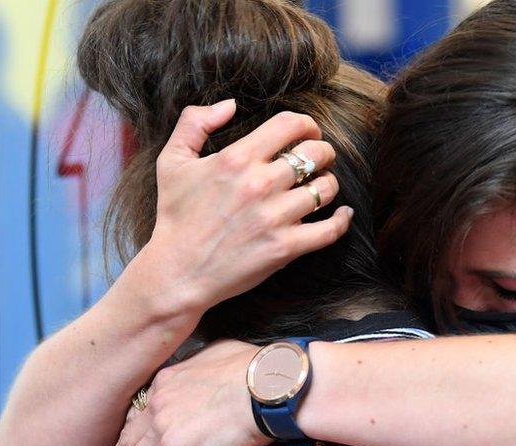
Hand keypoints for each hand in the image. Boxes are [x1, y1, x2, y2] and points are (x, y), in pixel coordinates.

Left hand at [98, 340, 268, 445]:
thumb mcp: (217, 353)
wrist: (265, 386)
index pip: (141, 412)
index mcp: (166, 381)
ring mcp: (163, 427)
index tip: (126, 445)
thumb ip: (200, 363)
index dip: (131, 432)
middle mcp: (158, 403)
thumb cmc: (251, 368)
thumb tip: (205, 366)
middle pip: (130, 439)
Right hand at [139, 100, 354, 313]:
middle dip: (324, 152)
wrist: (177, 271)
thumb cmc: (176, 216)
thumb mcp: (172, 161)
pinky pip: (329, 230)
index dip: (307, 124)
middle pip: (315, 154)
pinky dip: (342, 220)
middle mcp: (260, 184)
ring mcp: (275, 217)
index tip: (309, 133)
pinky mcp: (285, 247)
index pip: (289, 125)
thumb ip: (194, 123)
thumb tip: (229, 105)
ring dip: (329, 184)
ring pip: (326, 188)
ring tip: (322, 186)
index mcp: (237, 159)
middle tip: (321, 159)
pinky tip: (344, 215)